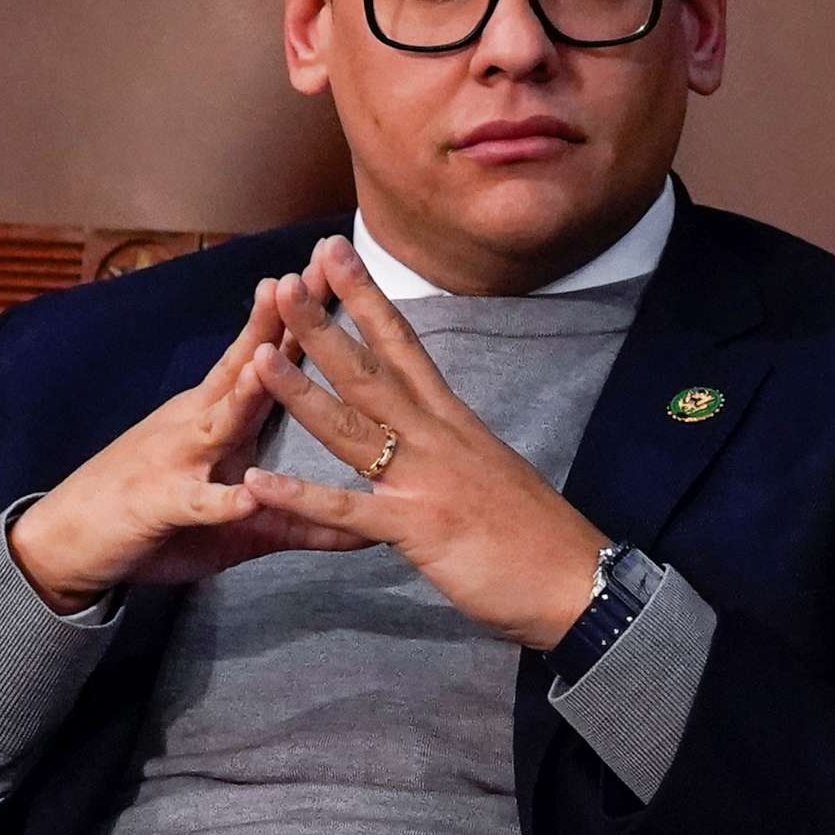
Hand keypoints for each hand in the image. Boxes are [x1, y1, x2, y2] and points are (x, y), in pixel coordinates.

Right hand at [7, 264, 368, 612]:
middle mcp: (199, 425)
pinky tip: (245, 494)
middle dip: (276, 325)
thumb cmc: (160, 519)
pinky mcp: (160, 505)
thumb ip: (302, 520)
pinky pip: (195, 502)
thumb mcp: (241, 522)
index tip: (333, 269)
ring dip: (245, 393)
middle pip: (246, 368)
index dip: (299, 315)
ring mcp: (177, 461)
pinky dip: (220, 499)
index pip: (267, 357)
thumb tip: (364, 531)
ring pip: (218, 422)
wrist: (71, 541)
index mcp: (220, 417)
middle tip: (304, 278)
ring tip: (273, 365)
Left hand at [243, 236, 609, 649]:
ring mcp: (425, 481)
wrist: (577, 580)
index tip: (334, 255)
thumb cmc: (537, 532)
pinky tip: (259, 481)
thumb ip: (453, 448)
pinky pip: (348, 511)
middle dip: (324, 326)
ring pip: (353, 428)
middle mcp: (437, 438)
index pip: (404, 346)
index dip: (367, 298)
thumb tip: (434, 433)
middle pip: (370, 372)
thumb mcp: (490, 470)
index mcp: (453, 421)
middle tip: (284, 282)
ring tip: (257, 356)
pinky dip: (301, 496)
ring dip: (301, 392)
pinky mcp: (417, 530)